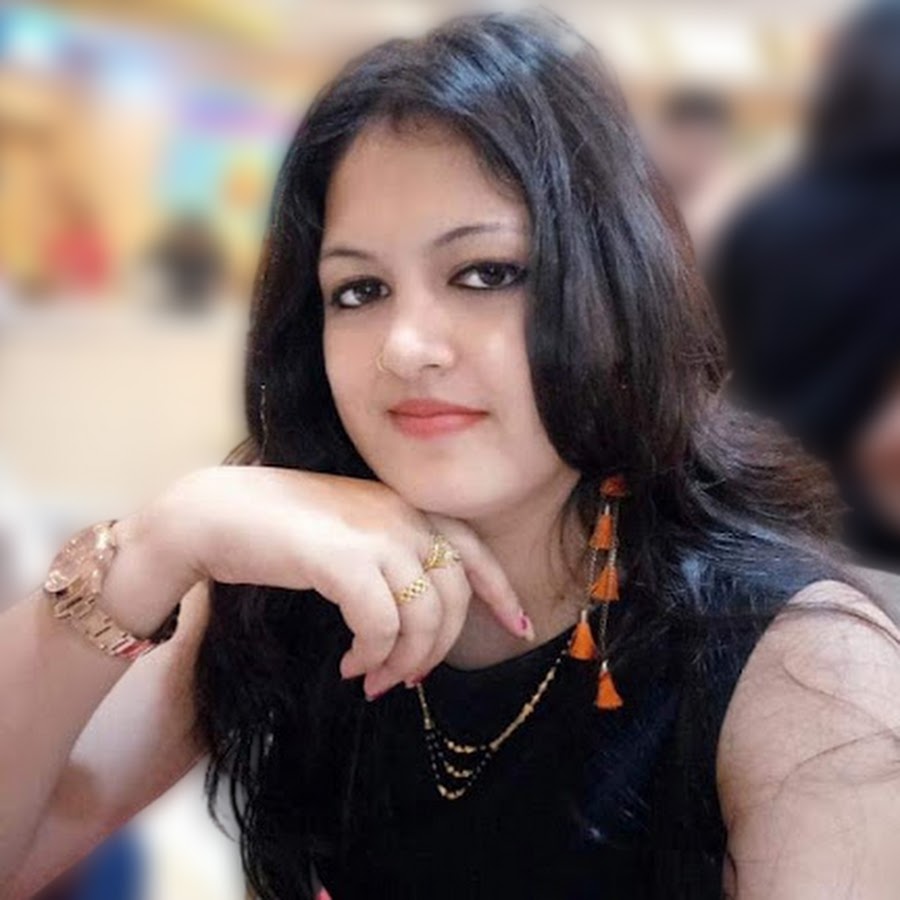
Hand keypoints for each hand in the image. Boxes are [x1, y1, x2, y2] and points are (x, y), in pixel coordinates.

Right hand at [149, 465, 531, 698]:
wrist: (213, 513)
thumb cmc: (275, 530)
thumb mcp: (348, 536)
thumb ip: (387, 561)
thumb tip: (412, 621)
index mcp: (404, 506)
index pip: (471, 549)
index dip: (501, 592)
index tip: (520, 628)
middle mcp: (399, 515)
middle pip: (453, 596)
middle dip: (436, 649)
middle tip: (405, 679)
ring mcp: (374, 533)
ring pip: (424, 616)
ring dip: (405, 661)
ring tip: (375, 679)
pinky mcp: (343, 559)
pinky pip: (383, 625)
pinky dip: (374, 654)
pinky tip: (352, 665)